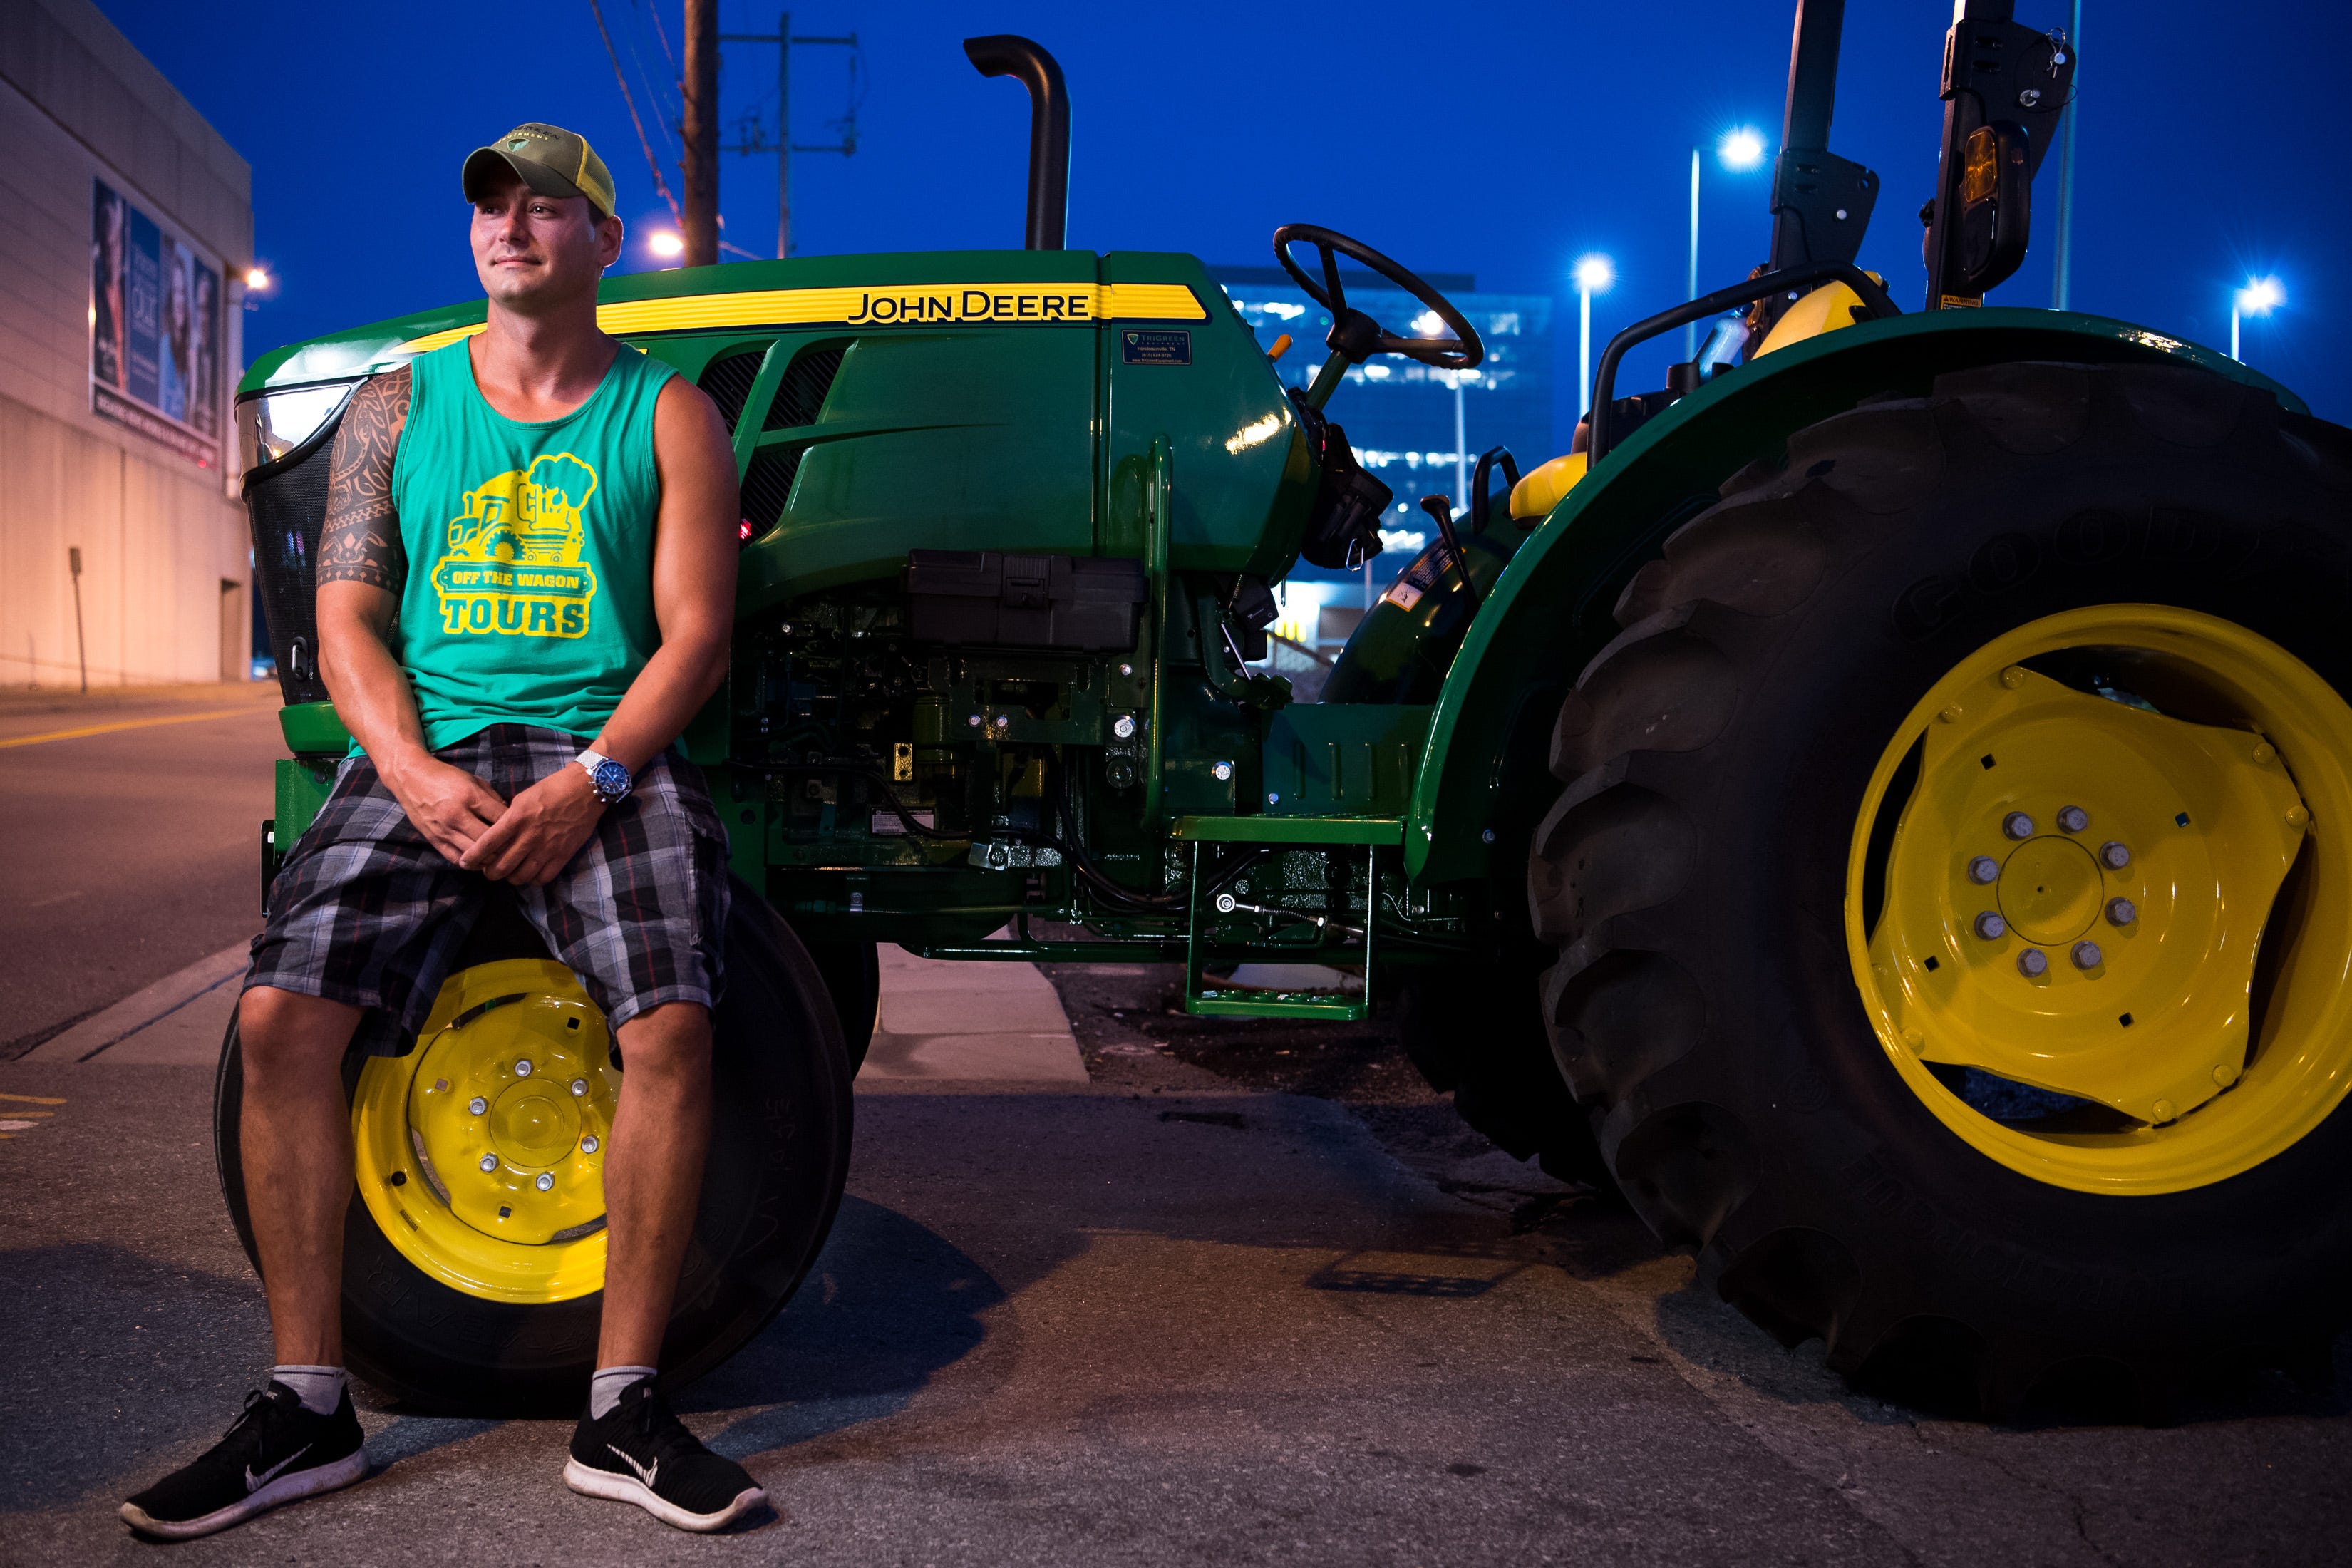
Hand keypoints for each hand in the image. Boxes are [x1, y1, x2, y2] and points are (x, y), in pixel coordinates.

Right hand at [380, 753, 508, 864]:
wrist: (411, 778)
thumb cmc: (446, 777)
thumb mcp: (474, 780)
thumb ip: (494, 799)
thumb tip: (511, 818)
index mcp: (470, 796)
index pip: (500, 819)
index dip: (514, 827)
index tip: (521, 831)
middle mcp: (456, 815)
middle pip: (488, 841)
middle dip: (503, 847)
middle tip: (513, 849)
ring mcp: (444, 830)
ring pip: (473, 854)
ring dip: (488, 858)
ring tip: (499, 857)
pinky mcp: (434, 839)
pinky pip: (456, 858)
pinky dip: (470, 862)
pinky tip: (479, 860)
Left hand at [460, 762, 606, 884]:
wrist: (586, 789)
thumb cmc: (553, 788)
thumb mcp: (523, 797)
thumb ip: (508, 817)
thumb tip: (496, 834)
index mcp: (517, 818)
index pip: (487, 843)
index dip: (472, 857)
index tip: (465, 862)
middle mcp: (530, 836)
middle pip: (501, 867)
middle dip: (489, 873)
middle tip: (488, 870)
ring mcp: (547, 848)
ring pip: (520, 877)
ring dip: (510, 878)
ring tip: (509, 872)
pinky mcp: (563, 856)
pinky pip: (542, 878)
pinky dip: (532, 879)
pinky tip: (530, 872)